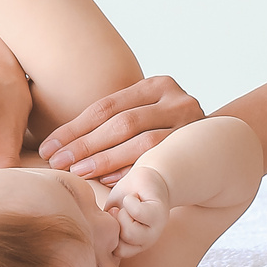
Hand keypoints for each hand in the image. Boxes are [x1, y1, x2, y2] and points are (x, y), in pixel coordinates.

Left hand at [41, 75, 204, 180]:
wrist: (218, 150)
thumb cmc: (164, 134)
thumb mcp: (143, 116)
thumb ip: (113, 122)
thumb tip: (57, 143)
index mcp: (156, 85)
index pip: (106, 107)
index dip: (74, 128)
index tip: (48, 147)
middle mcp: (176, 99)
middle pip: (122, 123)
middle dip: (85, 144)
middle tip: (57, 162)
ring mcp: (191, 123)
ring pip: (142, 143)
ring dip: (106, 159)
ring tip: (79, 171)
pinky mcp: (196, 147)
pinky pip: (158, 161)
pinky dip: (131, 171)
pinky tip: (108, 181)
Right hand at [106, 165, 170, 256]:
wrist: (147, 177)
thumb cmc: (127, 195)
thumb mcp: (110, 211)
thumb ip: (104, 225)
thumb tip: (94, 235)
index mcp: (134, 244)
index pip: (117, 253)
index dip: (109, 236)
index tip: (111, 218)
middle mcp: (147, 241)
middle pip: (122, 244)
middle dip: (115, 223)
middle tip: (119, 209)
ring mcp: (155, 229)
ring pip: (130, 233)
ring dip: (123, 213)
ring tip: (128, 204)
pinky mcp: (159, 213)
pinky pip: (138, 212)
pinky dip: (130, 201)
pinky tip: (135, 197)